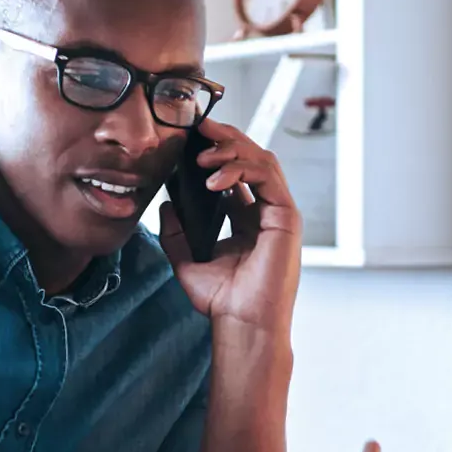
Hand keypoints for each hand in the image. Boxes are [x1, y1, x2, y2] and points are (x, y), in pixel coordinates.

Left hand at [158, 118, 301, 332]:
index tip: (190, 138)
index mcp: (246, 219)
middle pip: (250, 158)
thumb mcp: (185, 261)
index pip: (235, 172)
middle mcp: (264, 212)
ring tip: (202, 157)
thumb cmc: (221, 300)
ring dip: (231, 151)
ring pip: (261, 161)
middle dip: (225, 139)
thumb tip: (165, 205)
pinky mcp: (286, 217)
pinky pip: (267, 177)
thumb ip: (175, 233)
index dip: (215, 151)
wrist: (242, 324)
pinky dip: (241, 169)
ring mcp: (278, 213)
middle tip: (198, 128)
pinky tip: (214, 179)